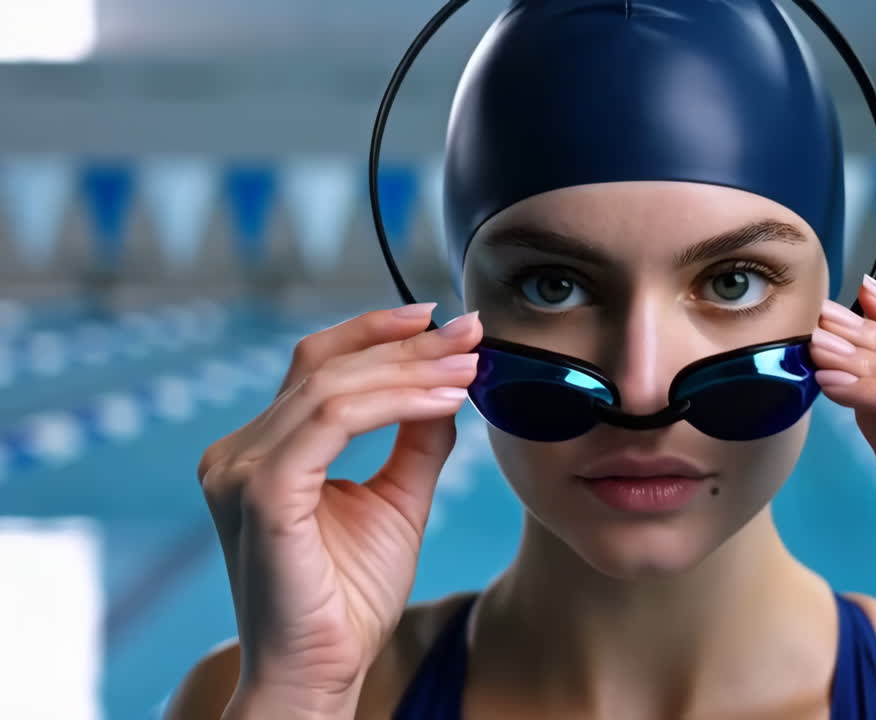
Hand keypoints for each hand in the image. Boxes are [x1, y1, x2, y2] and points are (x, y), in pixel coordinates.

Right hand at [196, 303, 482, 717]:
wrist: (321, 674)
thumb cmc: (349, 598)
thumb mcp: (396, 501)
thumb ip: (415, 440)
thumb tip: (447, 384)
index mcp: (261, 451)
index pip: (319, 368)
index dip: (380, 334)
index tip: (447, 323)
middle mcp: (238, 453)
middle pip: (326, 367)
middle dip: (406, 344)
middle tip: (470, 332)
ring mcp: (241, 471)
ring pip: (332, 388)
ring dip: (410, 369)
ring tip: (468, 367)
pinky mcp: (263, 494)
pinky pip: (335, 422)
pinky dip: (395, 403)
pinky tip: (445, 400)